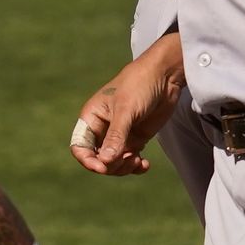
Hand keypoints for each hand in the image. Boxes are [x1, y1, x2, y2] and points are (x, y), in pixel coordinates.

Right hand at [71, 35, 184, 175]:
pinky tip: (144, 165)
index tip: (102, 168)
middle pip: (97, 159)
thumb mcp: (126, 110)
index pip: (80, 147)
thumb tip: (105, 162)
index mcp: (92, 118)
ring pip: (114, 163)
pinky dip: (135, 166)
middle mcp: (102, 129)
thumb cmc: (139, 85)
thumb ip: (116, 137)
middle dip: (111, 165)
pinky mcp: (135, 138)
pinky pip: (129, 160)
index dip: (88, 161)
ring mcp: (119, 135)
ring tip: (138, 161)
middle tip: (129, 158)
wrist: (164, 76)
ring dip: (124, 167)